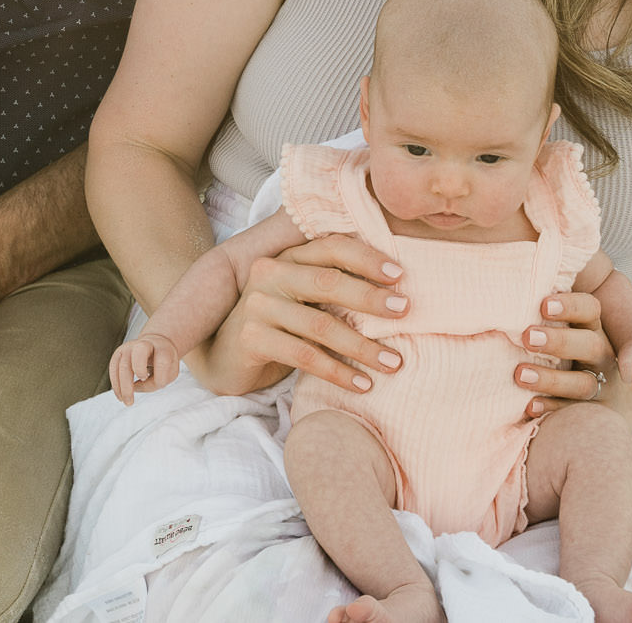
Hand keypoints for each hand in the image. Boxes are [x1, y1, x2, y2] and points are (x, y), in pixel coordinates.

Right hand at [110, 333, 181, 404]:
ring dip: (122, 387)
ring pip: (122, 364)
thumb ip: (157, 382)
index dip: (160, 375)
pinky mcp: (119, 352)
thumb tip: (134, 388)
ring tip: (127, 402)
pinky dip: (116, 384)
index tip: (158, 383)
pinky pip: (113, 367)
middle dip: (135, 378)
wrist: (155, 345)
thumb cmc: (163, 362)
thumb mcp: (170, 373)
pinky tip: (120, 396)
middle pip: (138, 354)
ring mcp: (130, 347)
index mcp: (163, 348)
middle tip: (132, 401)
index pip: (163, 361)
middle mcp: (145, 344)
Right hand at [202, 234, 408, 397]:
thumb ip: (332, 288)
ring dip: (363, 347)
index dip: (367, 258)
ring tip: (394, 362)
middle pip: (328, 282)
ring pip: (321, 325)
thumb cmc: (277, 327)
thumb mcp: (302, 300)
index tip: (400, 276)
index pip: (331, 247)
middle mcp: (269, 274)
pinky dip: (339, 372)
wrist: (226, 360)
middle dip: (371, 298)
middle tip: (405, 312)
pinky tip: (363, 384)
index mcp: (286, 258)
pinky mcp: (252, 338)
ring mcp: (257, 305)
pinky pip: (305, 356)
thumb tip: (394, 293)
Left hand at [514, 291, 610, 418]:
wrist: (601, 399)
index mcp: (592, 328)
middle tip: (527, 337)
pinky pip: (575, 413)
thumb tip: (500, 289)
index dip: (570, 306)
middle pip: (590, 345)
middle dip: (559, 341)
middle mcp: (600, 355)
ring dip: (551, 379)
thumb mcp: (564, 329)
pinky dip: (552, 408)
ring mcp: (601, 386)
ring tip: (520, 374)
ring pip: (583, 383)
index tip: (543, 305)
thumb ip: (542, 316)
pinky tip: (530, 406)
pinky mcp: (594, 413)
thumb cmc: (564, 351)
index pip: (590, 309)